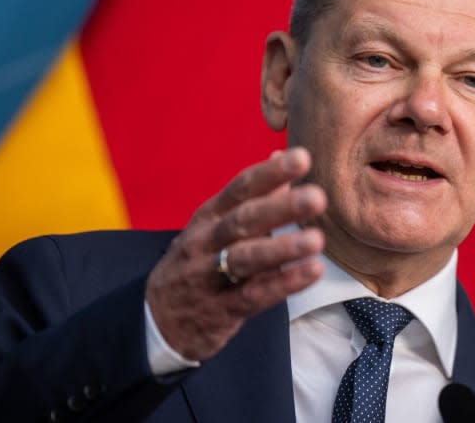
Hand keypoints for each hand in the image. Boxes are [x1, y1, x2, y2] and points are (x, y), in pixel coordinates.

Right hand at [145, 147, 326, 360]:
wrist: (157, 319)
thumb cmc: (198, 260)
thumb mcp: (216, 224)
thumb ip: (254, 194)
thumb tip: (282, 156)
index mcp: (209, 215)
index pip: (240, 188)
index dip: (270, 174)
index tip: (302, 158)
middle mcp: (205, 242)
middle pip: (243, 221)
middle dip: (281, 208)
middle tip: (317, 197)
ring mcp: (209, 276)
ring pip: (246, 259)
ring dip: (282, 248)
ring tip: (317, 239)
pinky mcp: (220, 311)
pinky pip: (254, 296)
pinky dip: (284, 284)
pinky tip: (311, 271)